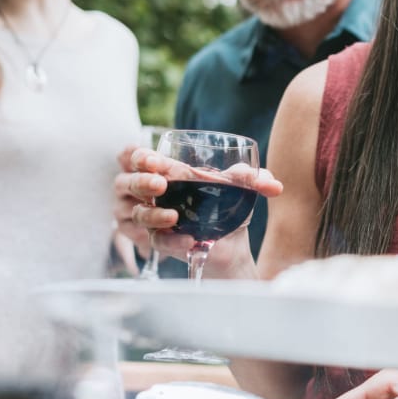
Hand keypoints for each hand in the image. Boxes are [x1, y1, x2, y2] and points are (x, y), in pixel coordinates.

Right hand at [111, 145, 281, 273]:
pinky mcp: (159, 242)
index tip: (154, 160)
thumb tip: (272, 182)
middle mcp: (148, 192)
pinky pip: (155, 241)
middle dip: (140, 181)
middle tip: (160, 184)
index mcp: (162, 169)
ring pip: (135, 213)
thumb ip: (250, 178)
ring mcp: (150, 218)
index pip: (133, 156)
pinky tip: (189, 241)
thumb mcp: (239, 188)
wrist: (232, 243)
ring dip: (151, 214)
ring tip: (173, 216)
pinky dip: (171, 241)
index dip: (136, 156)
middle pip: (126, 182)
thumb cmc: (227, 205)